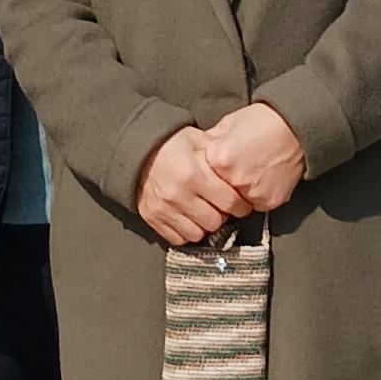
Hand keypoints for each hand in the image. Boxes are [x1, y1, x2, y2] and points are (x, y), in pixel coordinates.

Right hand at [135, 127, 248, 247]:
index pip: (229, 202)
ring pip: (197, 234)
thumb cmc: (172, 145)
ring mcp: (164, 210)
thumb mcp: (198, 140)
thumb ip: (219, 153)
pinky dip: (187, 232)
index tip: (242, 204)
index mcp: (193, 174)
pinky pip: (178, 239)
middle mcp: (178, 195)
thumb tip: (243, 164)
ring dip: (205, 226)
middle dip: (223, 216)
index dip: (240, 205)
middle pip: (214, 222)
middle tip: (223, 208)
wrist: (137, 152)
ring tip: (205, 213)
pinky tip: (190, 218)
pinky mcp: (153, 219)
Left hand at [199, 102, 306, 213]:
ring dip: (238, 192)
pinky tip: (262, 177)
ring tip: (249, 172)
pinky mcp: (269, 201)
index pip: (201, 175)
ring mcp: (253, 192)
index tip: (214, 165)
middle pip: (217, 193)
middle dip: (221, 185)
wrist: (297, 126)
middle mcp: (234, 179)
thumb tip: (197, 152)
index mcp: (220, 158)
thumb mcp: (229, 123)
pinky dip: (257, 195)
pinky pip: (255, 204)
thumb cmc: (264, 120)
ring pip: (236, 202)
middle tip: (232, 172)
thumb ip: (211, 141)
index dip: (208, 170)